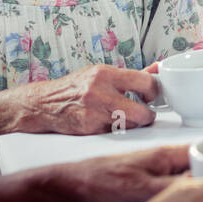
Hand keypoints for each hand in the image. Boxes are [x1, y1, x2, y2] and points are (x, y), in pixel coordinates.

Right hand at [18, 63, 157, 134]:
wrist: (44, 104)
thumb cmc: (76, 88)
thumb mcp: (101, 74)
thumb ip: (131, 75)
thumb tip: (157, 68)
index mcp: (105, 73)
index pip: (145, 81)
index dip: (154, 91)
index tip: (151, 95)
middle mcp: (99, 92)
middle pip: (141, 112)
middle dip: (147, 115)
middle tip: (145, 113)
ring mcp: (93, 113)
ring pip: (129, 126)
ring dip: (133, 124)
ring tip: (126, 117)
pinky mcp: (88, 129)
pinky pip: (114, 133)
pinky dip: (115, 130)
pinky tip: (107, 123)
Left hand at [52, 144, 191, 201]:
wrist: (70, 189)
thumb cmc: (98, 183)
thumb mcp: (141, 189)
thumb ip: (177, 186)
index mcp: (168, 154)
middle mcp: (167, 161)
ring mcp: (159, 173)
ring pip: (190, 181)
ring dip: (198, 193)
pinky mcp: (150, 186)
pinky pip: (176, 191)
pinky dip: (182, 201)